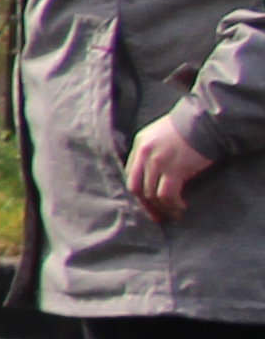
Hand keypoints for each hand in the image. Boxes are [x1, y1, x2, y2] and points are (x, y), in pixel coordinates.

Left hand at [129, 104, 216, 222]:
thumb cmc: (189, 128)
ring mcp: (158, 161)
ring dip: (162, 208)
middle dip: (146, 205)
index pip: (131, 174)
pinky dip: (172, 205)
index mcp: (139, 144)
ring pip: (151, 194)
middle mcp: (144, 153)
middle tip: (158, 216)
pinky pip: (167, 194)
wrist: (207, 122)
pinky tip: (180, 208)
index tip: (147, 204)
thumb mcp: (161, 135)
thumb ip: (152, 152)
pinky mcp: (174, 169)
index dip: (138, 192)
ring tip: (173, 213)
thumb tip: (152, 177)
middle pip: (136, 187)